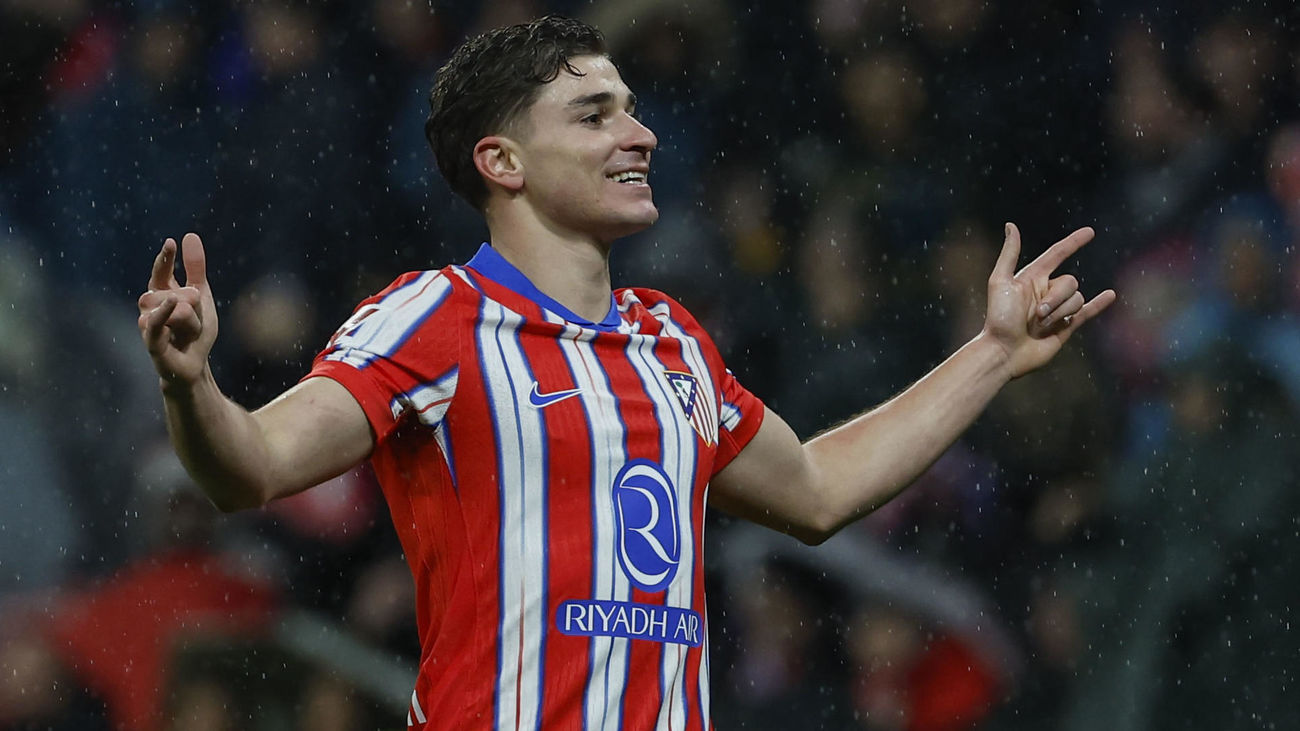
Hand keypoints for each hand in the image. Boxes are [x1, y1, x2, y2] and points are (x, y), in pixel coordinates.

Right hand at [137, 233, 217, 386]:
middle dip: (193, 303)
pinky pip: (155, 323)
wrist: (194, 366)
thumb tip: (190, 235)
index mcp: (162, 294)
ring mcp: (148, 324)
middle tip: (195, 318)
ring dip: (193, 321)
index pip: (161, 272)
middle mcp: (150, 307)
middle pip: (176, 292)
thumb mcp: (202, 296)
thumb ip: (195, 268)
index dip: (166, 258)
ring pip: (177, 308)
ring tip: (190, 333)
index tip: (172, 242)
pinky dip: (163, 313)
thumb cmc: (195, 332)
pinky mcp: (151, 342)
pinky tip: (170, 303)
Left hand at [982, 222, 1115, 377]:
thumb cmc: (998, 318)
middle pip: (1069, 282)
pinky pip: (1087, 311)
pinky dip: (1099, 304)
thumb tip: (1011, 225)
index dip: (1074, 242)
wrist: (1004, 352)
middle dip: (1056, 298)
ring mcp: (1057, 309)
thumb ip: (1009, 254)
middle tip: (1035, 314)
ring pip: (1077, 299)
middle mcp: (1046, 291)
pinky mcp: (1065, 327)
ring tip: (1039, 326)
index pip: (1058, 254)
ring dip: (1060, 312)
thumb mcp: (1000, 281)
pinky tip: (1111, 295)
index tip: (1090, 232)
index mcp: (1032, 278)